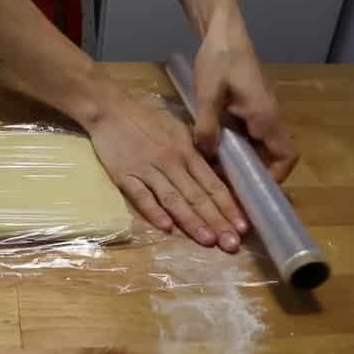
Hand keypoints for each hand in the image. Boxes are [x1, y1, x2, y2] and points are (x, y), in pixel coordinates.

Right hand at [86, 96, 247, 252]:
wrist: (110, 110)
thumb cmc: (146, 118)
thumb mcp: (178, 129)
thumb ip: (195, 152)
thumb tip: (217, 174)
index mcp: (186, 151)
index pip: (212, 183)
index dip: (228, 206)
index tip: (242, 226)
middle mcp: (171, 162)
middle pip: (197, 195)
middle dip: (216, 220)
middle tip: (232, 244)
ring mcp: (147, 169)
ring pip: (173, 198)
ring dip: (191, 221)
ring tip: (208, 240)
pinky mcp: (124, 175)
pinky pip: (141, 196)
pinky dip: (154, 211)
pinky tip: (166, 227)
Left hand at [194, 15, 298, 181]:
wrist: (222, 31)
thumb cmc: (219, 60)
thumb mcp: (207, 95)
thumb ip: (206, 126)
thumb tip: (207, 155)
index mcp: (265, 116)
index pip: (284, 156)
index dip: (275, 176)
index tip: (252, 190)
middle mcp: (267, 117)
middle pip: (270, 155)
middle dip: (252, 174)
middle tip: (226, 188)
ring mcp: (258, 111)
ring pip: (256, 145)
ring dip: (240, 160)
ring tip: (215, 174)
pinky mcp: (247, 106)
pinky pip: (246, 134)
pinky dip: (233, 146)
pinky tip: (210, 150)